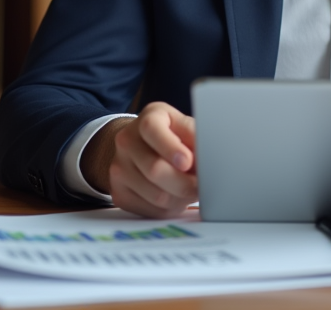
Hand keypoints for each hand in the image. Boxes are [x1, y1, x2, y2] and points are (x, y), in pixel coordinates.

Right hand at [80, 102, 197, 217]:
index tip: (187, 162)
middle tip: (202, 186)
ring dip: (181, 198)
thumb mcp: (187, 127)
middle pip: (155, 169)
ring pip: (156, 196)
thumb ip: (197, 138)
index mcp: (148, 118)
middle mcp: (127, 141)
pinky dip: (170, 209)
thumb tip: (211, 158)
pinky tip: (175, 197)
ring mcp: (119, 168)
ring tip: (190, 190)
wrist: (145, 147)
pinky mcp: (119, 193)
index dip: (171, 148)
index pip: (152, 129)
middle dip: (185, 183)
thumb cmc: (175, 137)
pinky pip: (151, 211)